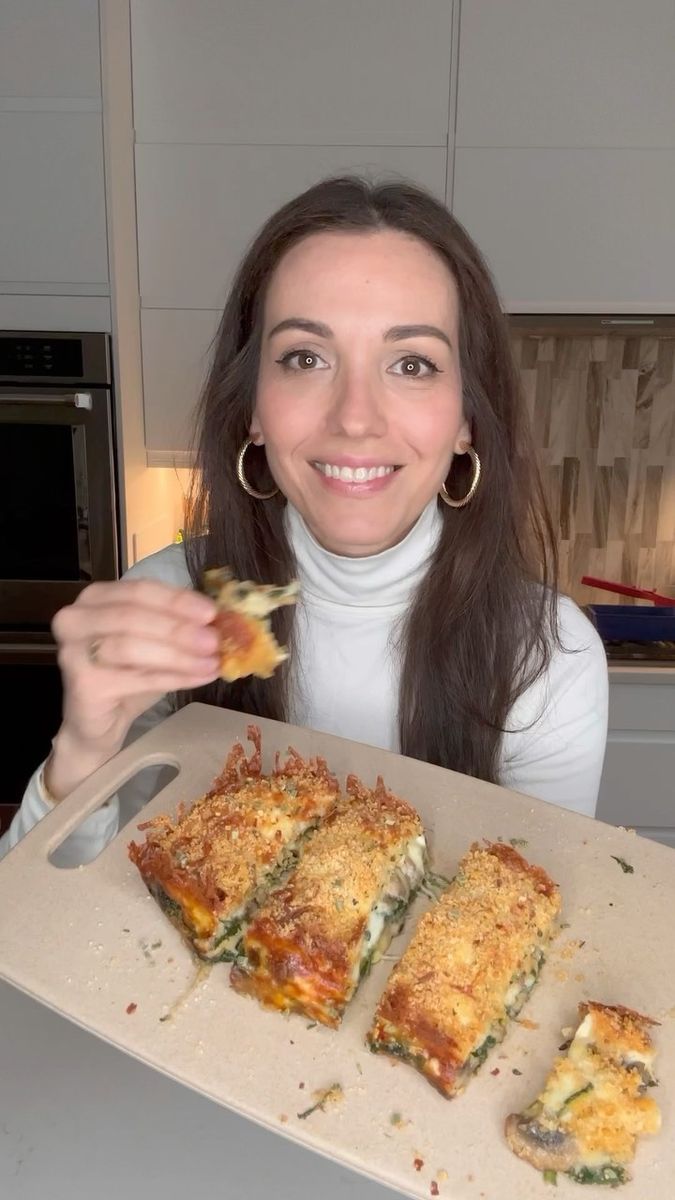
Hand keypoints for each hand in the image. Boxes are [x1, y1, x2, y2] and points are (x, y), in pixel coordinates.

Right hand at [46, 579, 219, 798]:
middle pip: (133, 616)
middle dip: (178, 629)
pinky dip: (172, 678)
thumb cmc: (128, 675)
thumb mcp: (155, 641)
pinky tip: (199, 678)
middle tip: (214, 640)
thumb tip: (222, 619)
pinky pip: (135, 678)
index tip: (212, 612)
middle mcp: (76, 619)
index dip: (177, 600)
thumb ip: (178, 624)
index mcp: (95, 598)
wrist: (99, 722)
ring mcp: (73, 652)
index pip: (139, 590)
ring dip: (178, 655)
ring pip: (132, 647)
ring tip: (212, 662)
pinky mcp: (83, 684)